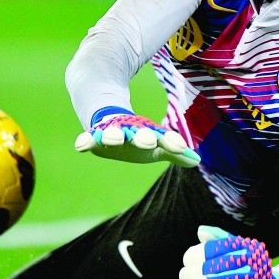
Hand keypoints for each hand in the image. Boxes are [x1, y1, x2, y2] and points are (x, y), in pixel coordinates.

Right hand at [75, 106, 199, 166]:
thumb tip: (197, 161)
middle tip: (149, 141)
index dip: (170, 142)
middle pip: (138, 134)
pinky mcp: (94, 136)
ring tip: (114, 139)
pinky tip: (81, 147)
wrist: (110, 116)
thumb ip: (174, 153)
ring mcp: (112, 132)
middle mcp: (131, 132)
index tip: (180, 148)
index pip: (162, 138)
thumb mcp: (156, 147)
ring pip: (113, 133)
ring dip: (114, 136)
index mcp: (148, 134)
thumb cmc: (137, 138)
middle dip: (143, 138)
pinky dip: (85, 141)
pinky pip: (88, 138)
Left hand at [178, 226, 278, 278]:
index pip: (218, 247)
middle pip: (219, 264)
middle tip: (183, 277)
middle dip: (197, 271)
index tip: (186, 260)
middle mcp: (253, 260)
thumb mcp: (233, 252)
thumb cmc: (244, 269)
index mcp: (246, 246)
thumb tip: (201, 230)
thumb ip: (217, 240)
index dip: (198, 253)